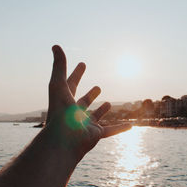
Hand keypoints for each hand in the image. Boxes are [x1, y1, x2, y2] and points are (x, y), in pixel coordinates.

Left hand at [45, 45, 130, 160]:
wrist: (64, 141)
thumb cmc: (60, 112)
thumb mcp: (58, 85)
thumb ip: (59, 66)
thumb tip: (55, 45)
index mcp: (65, 101)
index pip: (71, 84)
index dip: (76, 74)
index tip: (82, 64)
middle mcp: (75, 113)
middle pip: (83, 102)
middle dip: (89, 95)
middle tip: (97, 87)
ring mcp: (85, 125)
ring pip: (95, 117)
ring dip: (101, 111)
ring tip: (108, 103)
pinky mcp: (95, 134)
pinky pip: (111, 131)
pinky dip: (121, 128)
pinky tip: (131, 126)